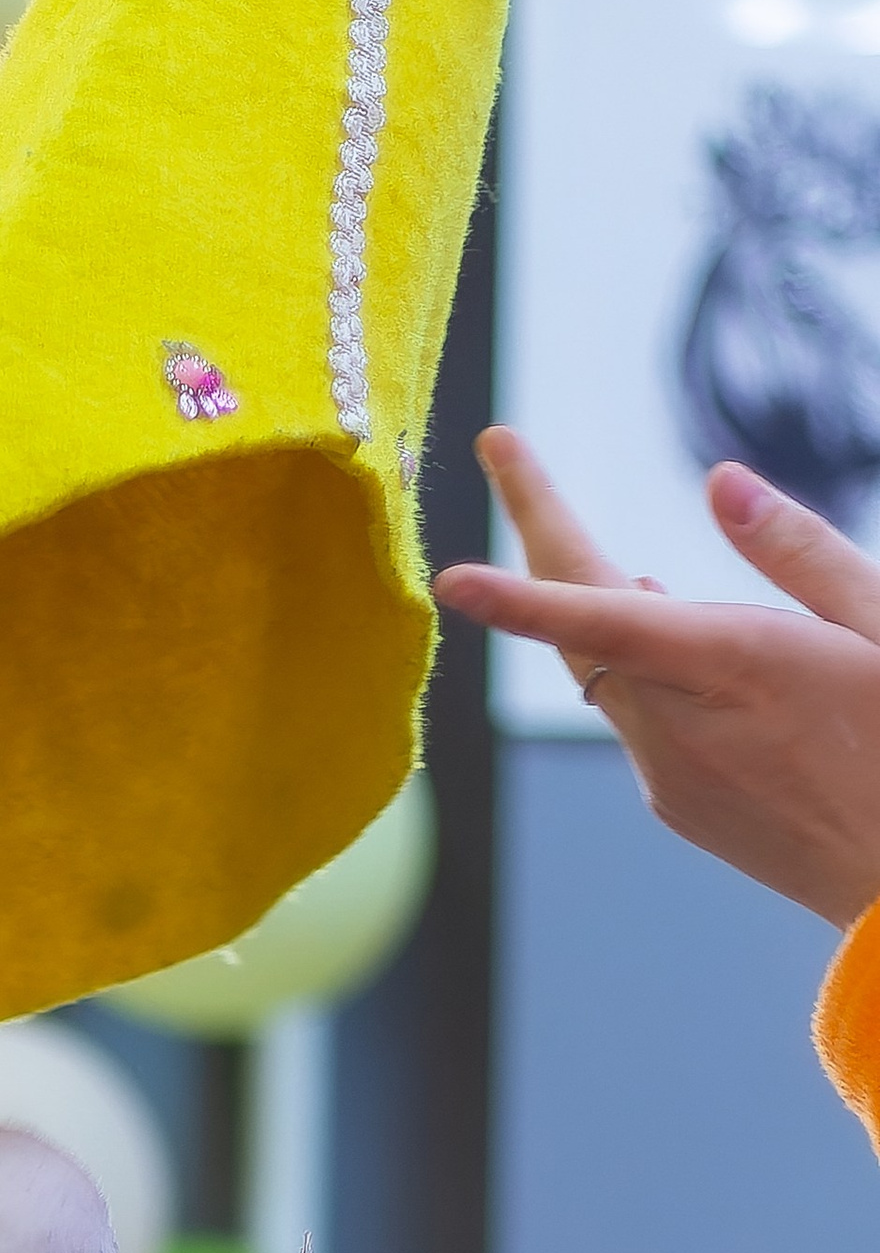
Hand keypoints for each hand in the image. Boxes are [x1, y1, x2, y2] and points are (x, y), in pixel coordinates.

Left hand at [434, 428, 879, 929]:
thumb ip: (801, 553)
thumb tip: (722, 483)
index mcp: (738, 669)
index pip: (604, 622)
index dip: (521, 598)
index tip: (452, 578)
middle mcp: (682, 728)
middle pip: (580, 621)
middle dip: (540, 531)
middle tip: (505, 448)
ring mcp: (670, 776)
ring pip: (605, 668)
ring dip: (590, 593)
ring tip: (562, 521)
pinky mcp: (677, 804)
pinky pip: (636, 713)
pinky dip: (636, 661)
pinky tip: (666, 633)